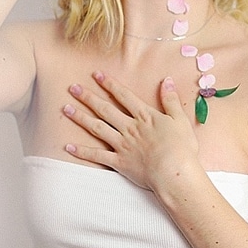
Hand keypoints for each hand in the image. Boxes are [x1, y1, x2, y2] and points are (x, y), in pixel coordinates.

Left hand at [63, 71, 199, 189]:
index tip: (96, 75)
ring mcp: (122, 145)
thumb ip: (171, 100)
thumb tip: (167, 80)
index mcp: (144, 116)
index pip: (123, 96)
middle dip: (88, 97)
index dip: (109, 84)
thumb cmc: (181, 148)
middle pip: (105, 109)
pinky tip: (69, 146)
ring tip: (66, 109)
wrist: (174, 173)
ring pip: (97, 128)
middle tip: (72, 88)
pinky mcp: (119, 162)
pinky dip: (82, 151)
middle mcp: (130, 128)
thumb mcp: (180, 119)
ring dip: (80, 118)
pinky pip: (96, 156)